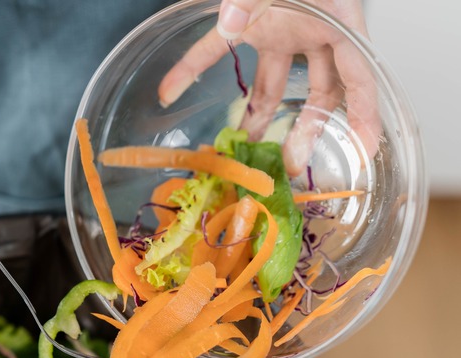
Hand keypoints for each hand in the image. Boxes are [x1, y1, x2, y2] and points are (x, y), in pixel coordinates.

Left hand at [159, 0, 378, 175]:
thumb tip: (233, 25)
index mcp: (335, 20)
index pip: (358, 76)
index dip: (364, 115)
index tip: (365, 149)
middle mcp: (310, 31)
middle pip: (318, 90)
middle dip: (308, 127)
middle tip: (295, 162)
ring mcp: (278, 30)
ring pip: (272, 83)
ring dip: (257, 113)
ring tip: (244, 144)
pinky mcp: (245, 24)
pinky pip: (214, 52)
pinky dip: (189, 69)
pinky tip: (168, 90)